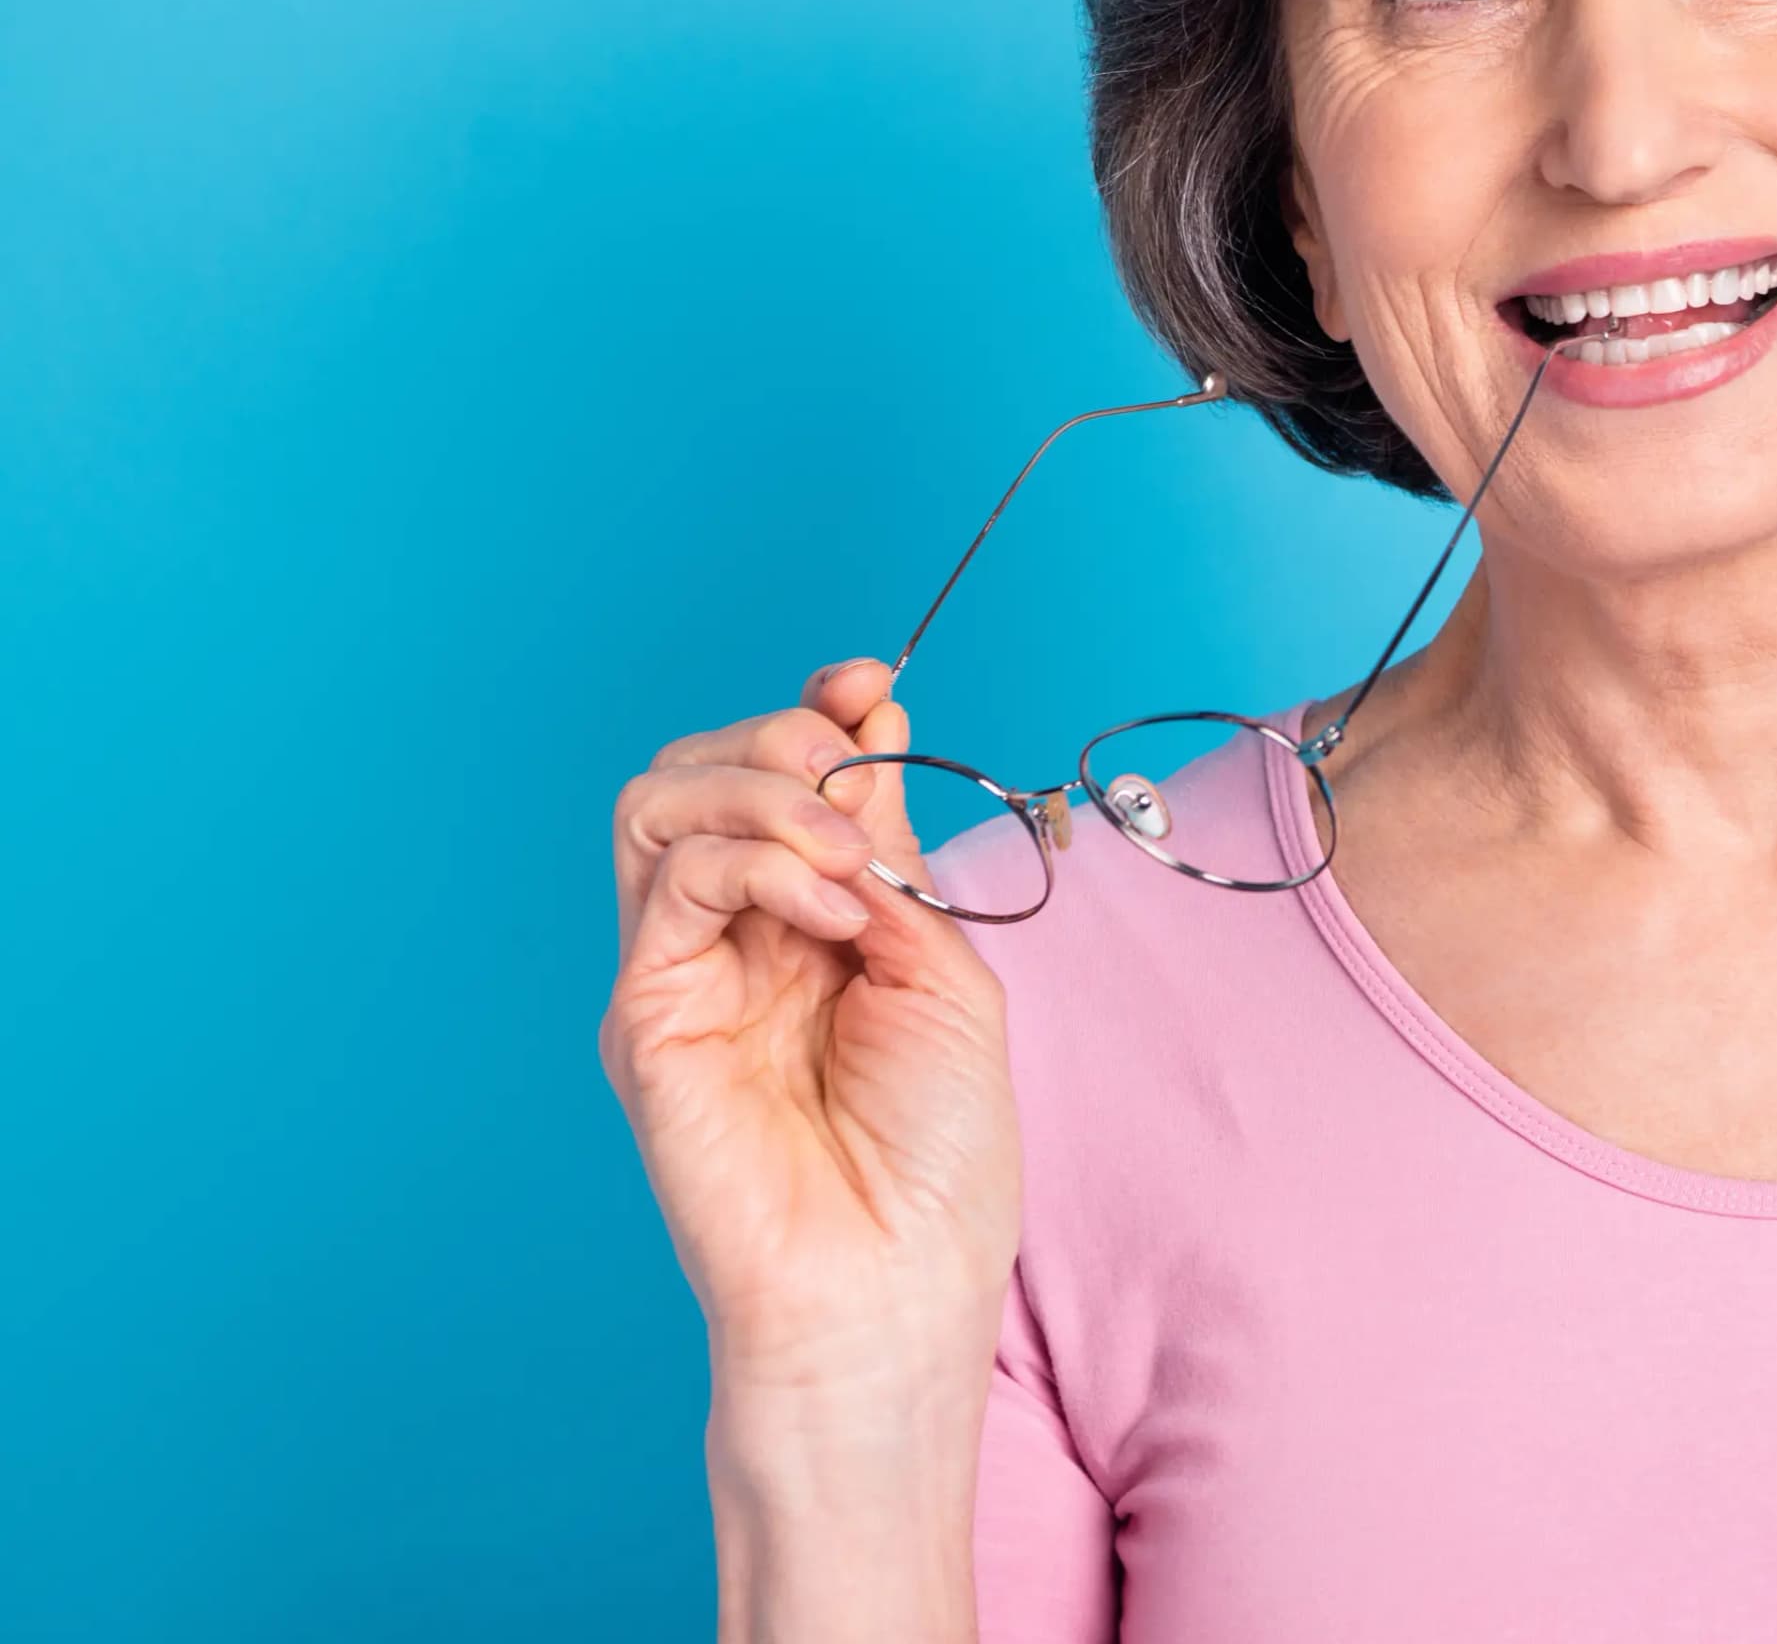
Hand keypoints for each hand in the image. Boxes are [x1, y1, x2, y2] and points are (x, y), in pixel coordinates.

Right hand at [598, 660, 1018, 1402]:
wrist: (897, 1279)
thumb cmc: (936, 1151)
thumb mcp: (941, 963)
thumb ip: (888, 850)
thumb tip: (866, 722)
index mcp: (811, 918)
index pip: (777, 774)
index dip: (814, 711)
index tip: (865, 685)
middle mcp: (733, 935)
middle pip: (698, 768)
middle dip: (781, 740)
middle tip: (852, 777)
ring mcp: (679, 972)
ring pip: (658, 804)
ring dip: (763, 791)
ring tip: (844, 857)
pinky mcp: (646, 1015)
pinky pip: (670, 882)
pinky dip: (755, 860)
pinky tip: (828, 909)